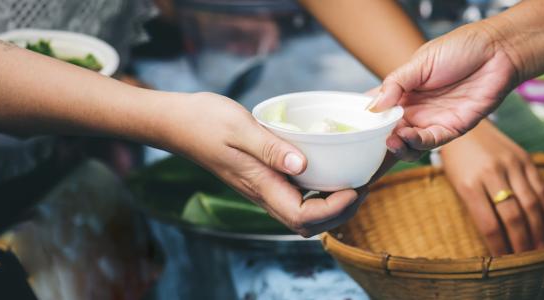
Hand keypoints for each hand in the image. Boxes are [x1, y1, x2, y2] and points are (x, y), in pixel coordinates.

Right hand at [162, 92, 360, 236]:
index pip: (304, 218)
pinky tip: (332, 171)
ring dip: (334, 205)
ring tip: (356, 180)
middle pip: (310, 224)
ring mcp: (264, 188)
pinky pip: (298, 196)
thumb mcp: (240, 128)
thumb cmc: (205, 121)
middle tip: (365, 185)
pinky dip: (321, 192)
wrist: (178, 122)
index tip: (355, 187)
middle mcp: (264, 194)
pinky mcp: (264, 179)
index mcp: (260, 186)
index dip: (335, 210)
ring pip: (306, 214)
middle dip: (342, 212)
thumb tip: (302, 166)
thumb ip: (270, 148)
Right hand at [367, 22, 519, 159]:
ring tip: (389, 140)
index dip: (365, 120)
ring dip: (396, 145)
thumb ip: (396, 83)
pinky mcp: (453, 128)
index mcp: (404, 91)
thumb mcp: (421, 61)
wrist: (497, 51)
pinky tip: (406, 137)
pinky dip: (416, 143)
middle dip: (378, 141)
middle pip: (390, 132)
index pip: (378, 109)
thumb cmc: (462, 48)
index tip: (350, 126)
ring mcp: (433, 120)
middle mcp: (416, 109)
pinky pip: (431, 142)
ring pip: (409, 143)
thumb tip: (371, 106)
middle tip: (369, 140)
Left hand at [440, 121, 543, 254]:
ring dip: (537, 231)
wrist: (465, 127)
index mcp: (469, 184)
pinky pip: (540, 188)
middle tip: (527, 261)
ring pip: (531, 204)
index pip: (489, 224)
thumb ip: (475, 209)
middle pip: (513, 216)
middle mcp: (492, 173)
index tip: (503, 263)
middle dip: (522, 243)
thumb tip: (496, 242)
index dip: (499, 247)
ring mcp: (511, 164)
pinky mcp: (525, 158)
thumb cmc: (457, 162)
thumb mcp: (457, 185)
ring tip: (540, 249)